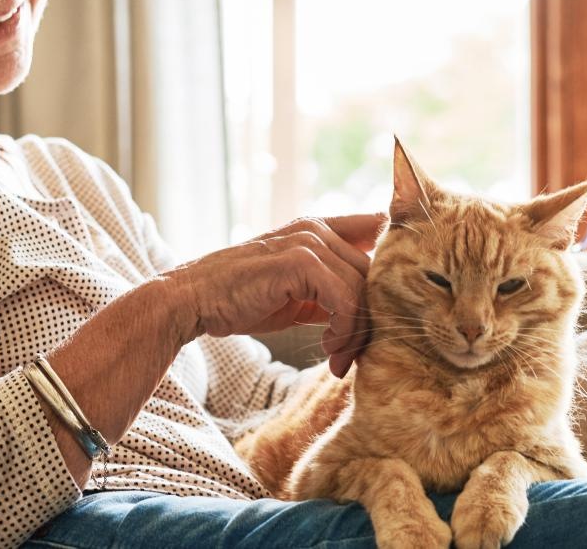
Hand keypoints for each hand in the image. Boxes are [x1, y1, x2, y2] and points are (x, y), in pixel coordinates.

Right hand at [158, 214, 383, 375]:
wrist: (194, 300)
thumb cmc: (241, 299)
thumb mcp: (297, 293)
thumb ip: (331, 292)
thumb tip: (368, 315)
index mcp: (317, 229)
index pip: (376, 230)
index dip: (392, 260)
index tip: (392, 304)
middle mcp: (317, 229)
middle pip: (374, 273)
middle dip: (370, 319)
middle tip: (352, 355)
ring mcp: (309, 242)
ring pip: (363, 290)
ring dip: (355, 333)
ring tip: (338, 358)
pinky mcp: (300, 263)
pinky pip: (345, 300)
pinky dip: (343, 331)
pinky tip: (329, 349)